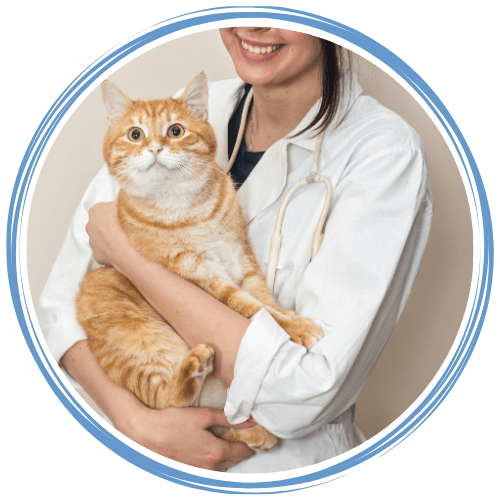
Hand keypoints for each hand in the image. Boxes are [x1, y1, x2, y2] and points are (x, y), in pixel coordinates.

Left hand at [86, 199, 130, 267]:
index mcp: (95, 211)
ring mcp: (93, 241)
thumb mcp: (124, 203)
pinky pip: (104, 251)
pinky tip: (120, 248)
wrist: (124, 249)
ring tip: (122, 238)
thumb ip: (122, 196)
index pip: (104, 208)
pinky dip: (111, 250)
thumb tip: (125, 191)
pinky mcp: (97, 255)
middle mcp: (90, 225)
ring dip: (110, 237)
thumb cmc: (123, 226)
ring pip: (101, 237)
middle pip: (100, 222)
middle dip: (109, 224)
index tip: (121, 215)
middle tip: (122, 226)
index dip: (113, 211)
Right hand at [118, 405, 255, 471]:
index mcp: (215, 452)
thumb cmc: (173, 422)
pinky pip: (208, 471)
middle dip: (239, 449)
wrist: (145, 435)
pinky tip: (205, 449)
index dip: (250, 443)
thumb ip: (227, 419)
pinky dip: (212, 462)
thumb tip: (249, 420)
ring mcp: (197, 473)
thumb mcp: (202, 416)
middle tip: (240, 436)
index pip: (243, 452)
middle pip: (233, 461)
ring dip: (225, 457)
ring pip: (221, 467)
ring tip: (223, 441)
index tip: (254, 435)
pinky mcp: (188, 474)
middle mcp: (209, 468)